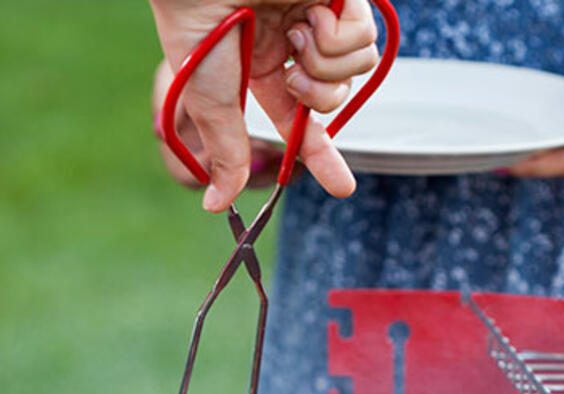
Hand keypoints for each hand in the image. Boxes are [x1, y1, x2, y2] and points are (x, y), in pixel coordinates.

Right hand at [149, 0, 378, 210]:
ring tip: (297, 34)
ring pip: (356, 68)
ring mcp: (320, 16)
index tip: (343, 188)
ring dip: (325, 64)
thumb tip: (216, 205)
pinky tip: (311, 13)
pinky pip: (363, 37)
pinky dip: (336, 35)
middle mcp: (295, 44)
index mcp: (264, 69)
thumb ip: (227, 153)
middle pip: (335, 96)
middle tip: (292, 76)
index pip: (301, 120)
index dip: (322, 155)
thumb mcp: (213, 102)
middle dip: (317, 97)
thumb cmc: (200, 31)